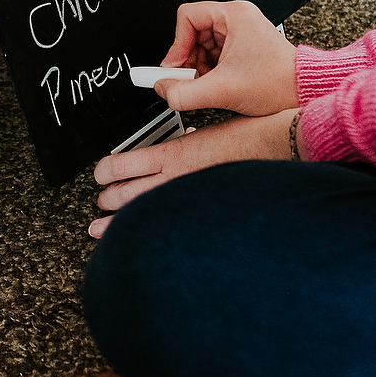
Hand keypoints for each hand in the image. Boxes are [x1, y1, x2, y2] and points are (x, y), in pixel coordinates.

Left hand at [88, 109, 297, 237]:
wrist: (275, 148)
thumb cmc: (246, 138)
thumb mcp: (204, 133)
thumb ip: (183, 146)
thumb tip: (170, 155)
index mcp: (174, 152)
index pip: (123, 164)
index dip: (105, 172)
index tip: (100, 175)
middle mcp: (176, 177)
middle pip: (124, 194)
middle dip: (107, 200)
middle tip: (100, 203)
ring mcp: (188, 197)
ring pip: (140, 215)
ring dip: (115, 223)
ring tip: (102, 228)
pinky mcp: (201, 212)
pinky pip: (166, 228)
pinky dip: (147, 235)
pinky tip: (138, 243)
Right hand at [153, 0, 298, 116]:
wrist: (303, 94)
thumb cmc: (278, 83)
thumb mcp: (222, 90)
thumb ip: (184, 92)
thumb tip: (163, 89)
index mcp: (235, 15)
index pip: (187, 16)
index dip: (176, 44)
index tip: (174, 66)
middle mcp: (238, 19)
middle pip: (193, 32)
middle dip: (188, 60)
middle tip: (187, 80)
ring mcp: (241, 34)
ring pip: (202, 46)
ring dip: (198, 68)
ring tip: (207, 85)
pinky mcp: (243, 48)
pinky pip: (214, 55)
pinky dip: (209, 71)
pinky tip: (216, 85)